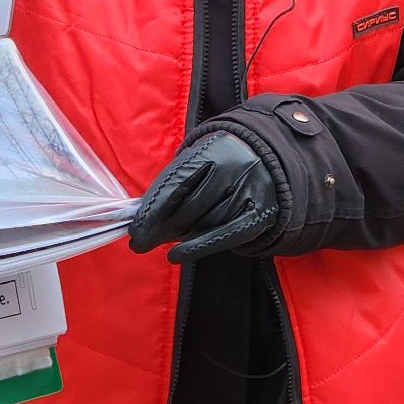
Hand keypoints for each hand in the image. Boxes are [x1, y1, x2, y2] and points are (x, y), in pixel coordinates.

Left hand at [128, 132, 278, 263]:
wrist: (268, 159)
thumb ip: (172, 184)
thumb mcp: (197, 160)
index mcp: (214, 149)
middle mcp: (236, 168)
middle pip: (189, 207)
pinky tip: (178, 254)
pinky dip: (199, 246)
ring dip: (180, 235)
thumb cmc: (219, 163)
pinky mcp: (260, 214)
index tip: (135, 231)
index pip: (177, 183)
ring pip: (206, 223)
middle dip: (160, 227)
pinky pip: (226, 235)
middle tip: (142, 240)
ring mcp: (250, 191)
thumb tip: (144, 220)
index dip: (152, 210)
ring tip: (164, 238)